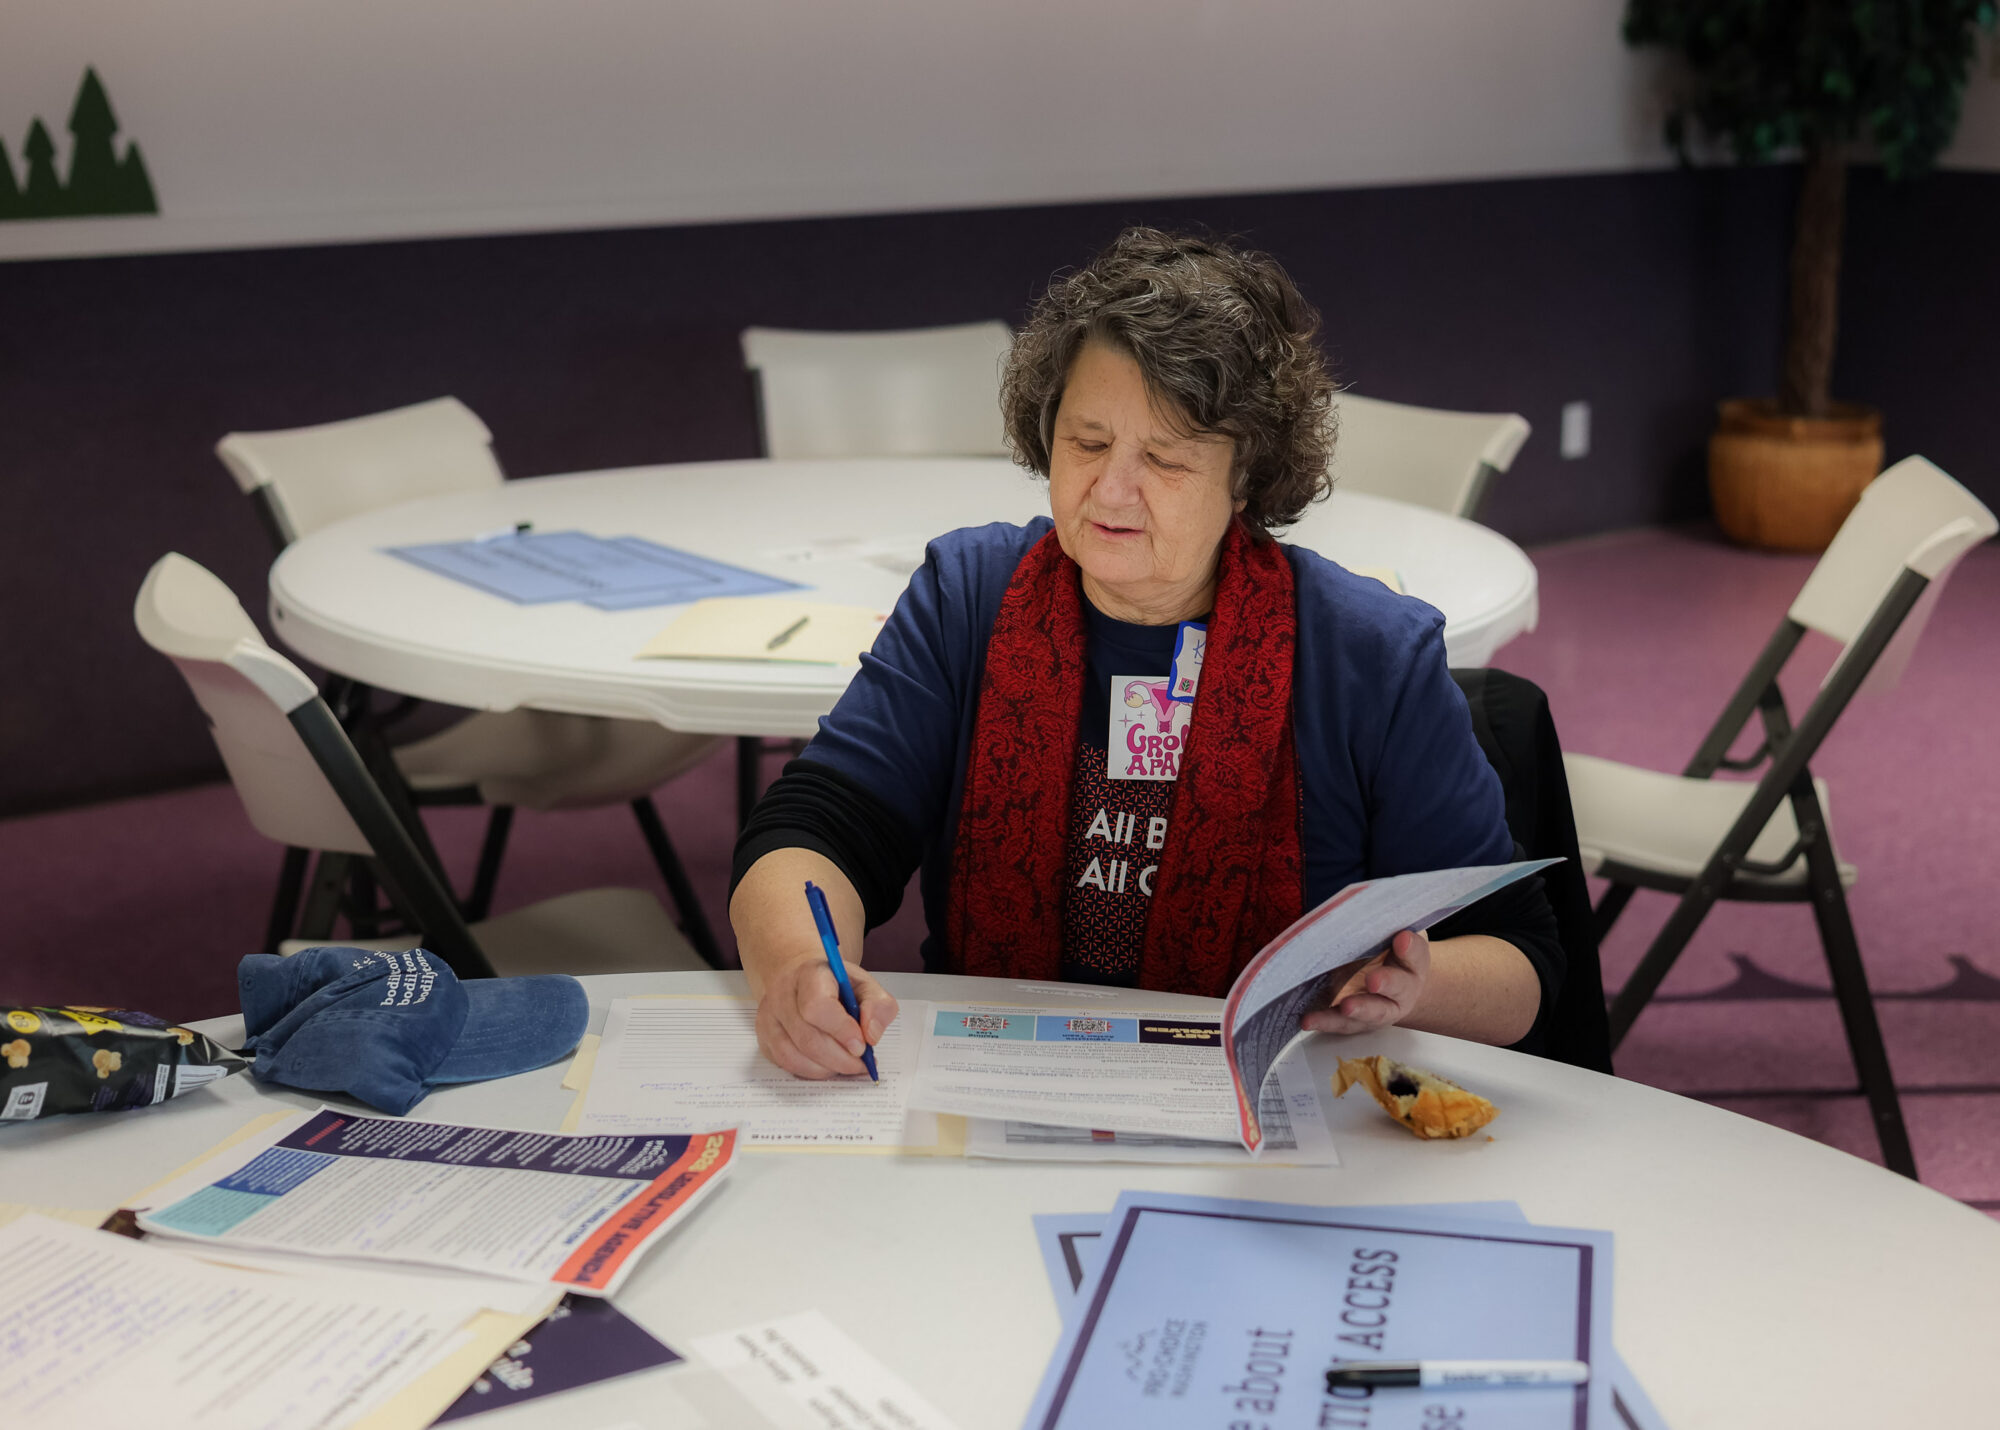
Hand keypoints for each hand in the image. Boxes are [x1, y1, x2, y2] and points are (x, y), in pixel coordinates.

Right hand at [753, 955, 899, 1079]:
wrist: (804, 979)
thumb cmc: (835, 984)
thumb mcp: (865, 985)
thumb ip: (878, 1006)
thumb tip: (871, 1035)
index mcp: (810, 974)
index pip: (817, 1006)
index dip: (841, 1030)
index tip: (861, 1046)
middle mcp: (782, 994)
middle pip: (807, 1038)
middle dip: (840, 1058)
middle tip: (861, 1064)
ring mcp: (769, 1017)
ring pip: (793, 1056)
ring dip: (826, 1068)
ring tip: (847, 1065)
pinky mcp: (764, 1038)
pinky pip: (785, 1065)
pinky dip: (812, 1072)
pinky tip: (829, 1065)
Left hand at [1300, 929, 1429, 1035]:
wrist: (1390, 981)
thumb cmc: (1386, 950)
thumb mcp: (1389, 932)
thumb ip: (1382, 923)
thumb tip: (1361, 905)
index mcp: (1414, 962)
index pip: (1416, 952)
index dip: (1410, 947)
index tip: (1402, 938)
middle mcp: (1403, 989)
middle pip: (1399, 987)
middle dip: (1387, 982)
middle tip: (1374, 980)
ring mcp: (1382, 1009)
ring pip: (1373, 1012)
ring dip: (1358, 1010)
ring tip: (1345, 1007)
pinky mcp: (1358, 1021)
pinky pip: (1343, 1023)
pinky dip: (1326, 1021)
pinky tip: (1309, 1019)